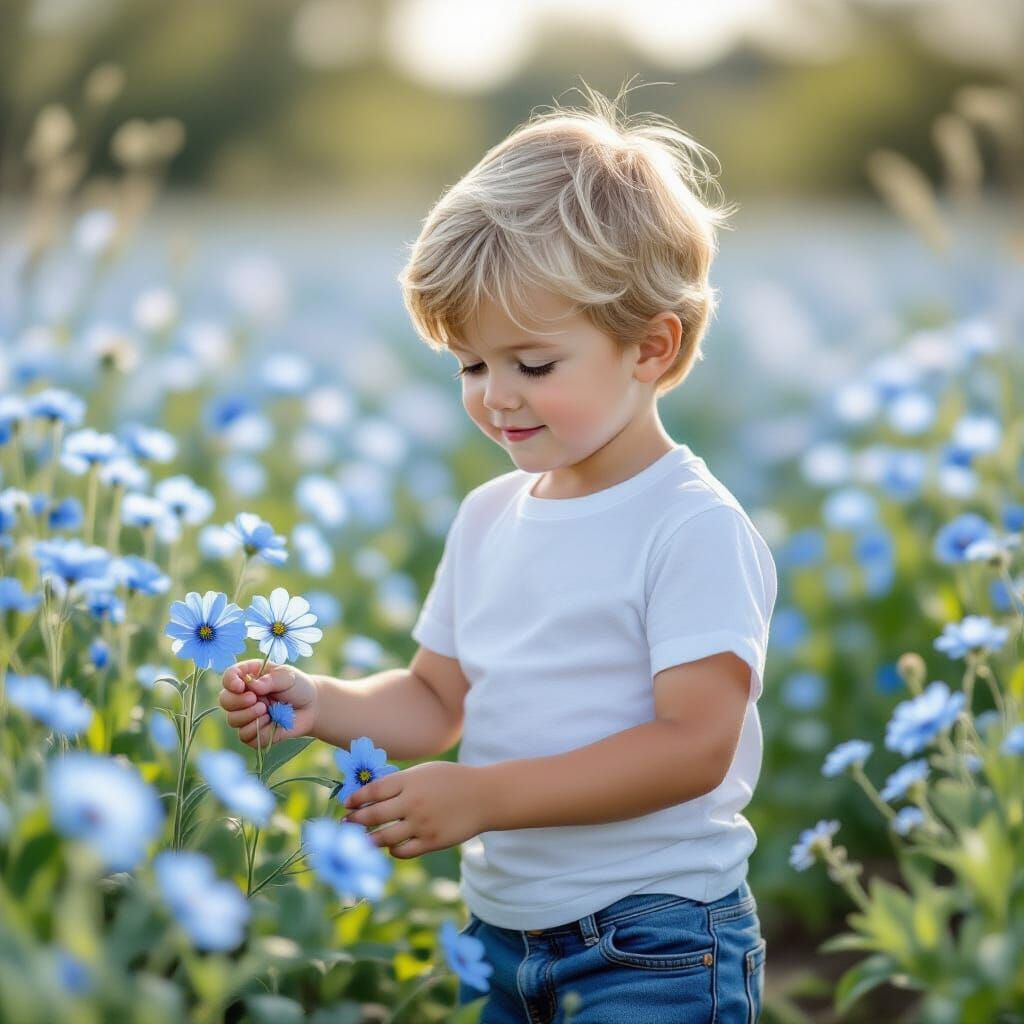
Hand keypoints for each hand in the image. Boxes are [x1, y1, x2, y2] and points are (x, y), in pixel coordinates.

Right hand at [218, 659, 318, 748]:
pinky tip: (271, 723)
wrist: (312, 708)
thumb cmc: (298, 687)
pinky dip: (258, 731)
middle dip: (238, 702)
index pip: (229, 677)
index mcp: (249, 677)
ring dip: (249, 717)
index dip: (230, 682)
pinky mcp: (254, 733)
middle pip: (225, 700)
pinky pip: (246, 737)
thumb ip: (270, 679)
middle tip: (256, 700)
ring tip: (267, 711)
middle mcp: (244, 696)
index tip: (241, 686)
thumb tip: (251, 686)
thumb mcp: (287, 676)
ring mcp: (247, 715)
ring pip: (232, 720)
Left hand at [343, 761, 487, 858]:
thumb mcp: (425, 772)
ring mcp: (421, 824)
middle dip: (355, 820)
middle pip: (373, 815)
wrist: (484, 796)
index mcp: (410, 781)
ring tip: (360, 840)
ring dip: (367, 840)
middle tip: (346, 824)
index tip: (347, 804)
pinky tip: (390, 846)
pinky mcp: (431, 841)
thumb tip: (371, 795)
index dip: (356, 799)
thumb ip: (400, 782)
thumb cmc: (452, 780)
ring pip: (383, 837)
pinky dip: (392, 850)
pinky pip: (402, 851)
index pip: (373, 791)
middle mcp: (413, 802)